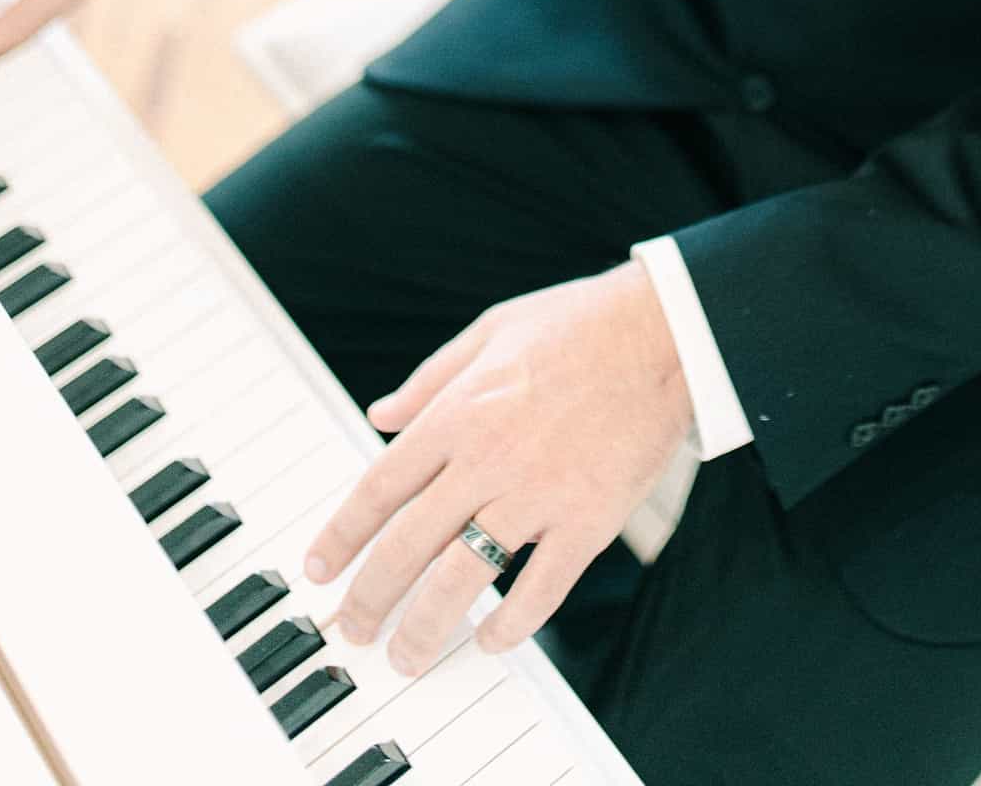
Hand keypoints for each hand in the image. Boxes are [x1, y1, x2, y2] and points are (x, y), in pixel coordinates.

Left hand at [304, 262, 693, 672]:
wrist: (661, 333)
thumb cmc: (577, 323)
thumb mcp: (490, 330)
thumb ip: (430, 378)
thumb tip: (380, 414)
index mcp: (458, 413)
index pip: (378, 488)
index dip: (341, 537)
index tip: (319, 571)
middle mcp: (487, 459)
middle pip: (407, 546)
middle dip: (370, 599)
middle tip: (353, 631)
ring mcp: (537, 495)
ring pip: (462, 580)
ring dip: (426, 628)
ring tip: (408, 656)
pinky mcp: (588, 521)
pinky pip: (540, 591)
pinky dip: (511, 625)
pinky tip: (492, 640)